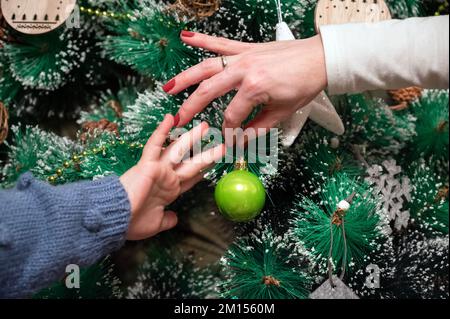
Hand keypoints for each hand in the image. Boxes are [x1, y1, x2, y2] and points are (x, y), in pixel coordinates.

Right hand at [120, 114, 224, 239]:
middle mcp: (166, 177)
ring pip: (179, 150)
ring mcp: (158, 169)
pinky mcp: (148, 164)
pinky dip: (162, 131)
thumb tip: (175, 218)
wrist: (114, 219)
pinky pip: (155, 144)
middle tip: (221, 143)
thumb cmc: (131, 223)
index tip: (214, 164)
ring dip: (192, 138)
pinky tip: (170, 117)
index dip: (203, 170)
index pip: (190, 178)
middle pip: (191, 162)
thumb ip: (167, 219)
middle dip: (206, 153)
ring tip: (205, 126)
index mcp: (169, 191)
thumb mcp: (156, 223)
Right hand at [164, 31, 326, 132]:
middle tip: (178, 120)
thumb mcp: (283, 111)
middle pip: (209, 91)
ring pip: (206, 66)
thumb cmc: (305, 83)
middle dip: (191, 108)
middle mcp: (244, 70)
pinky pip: (220, 43)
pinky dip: (203, 39)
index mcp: (255, 88)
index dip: (229, 131)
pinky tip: (186, 36)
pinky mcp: (246, 48)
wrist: (320, 58)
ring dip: (185, 77)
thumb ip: (259, 127)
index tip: (229, 140)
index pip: (232, 115)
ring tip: (168, 87)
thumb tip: (242, 140)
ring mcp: (243, 56)